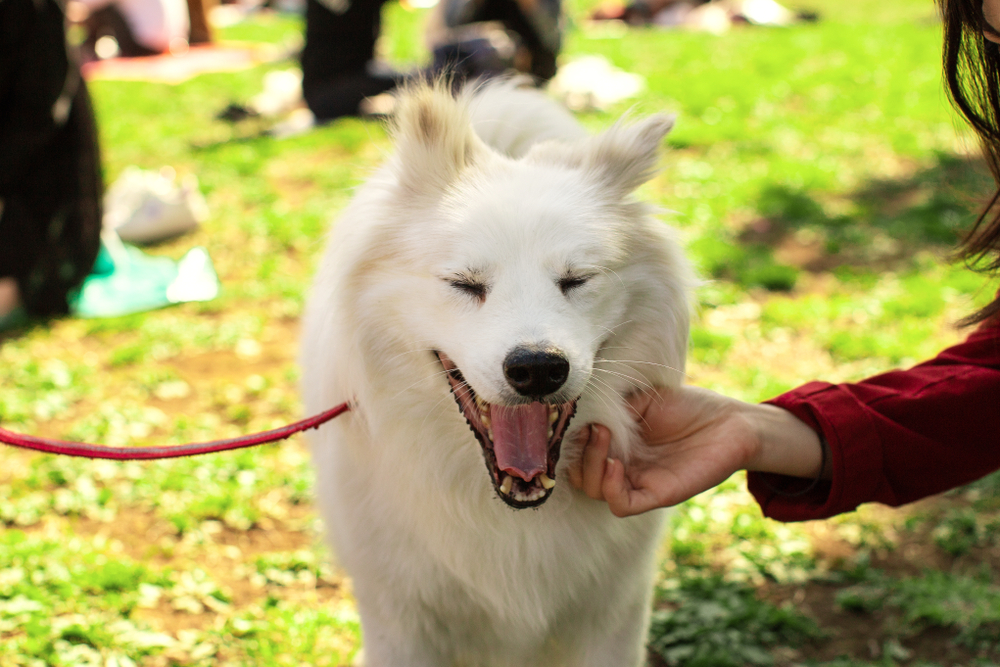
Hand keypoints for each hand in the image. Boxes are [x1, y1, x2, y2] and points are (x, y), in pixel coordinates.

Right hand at [567, 385, 823, 516]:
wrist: (731, 422)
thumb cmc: (688, 406)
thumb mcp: (641, 397)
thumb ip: (610, 404)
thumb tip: (578, 408)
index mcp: (615, 443)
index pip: (575, 451)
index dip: (567, 439)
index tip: (567, 418)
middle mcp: (622, 466)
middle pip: (578, 475)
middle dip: (577, 452)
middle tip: (594, 428)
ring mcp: (637, 482)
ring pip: (593, 490)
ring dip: (590, 465)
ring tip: (604, 439)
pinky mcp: (656, 495)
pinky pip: (621, 504)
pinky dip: (609, 487)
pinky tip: (615, 464)